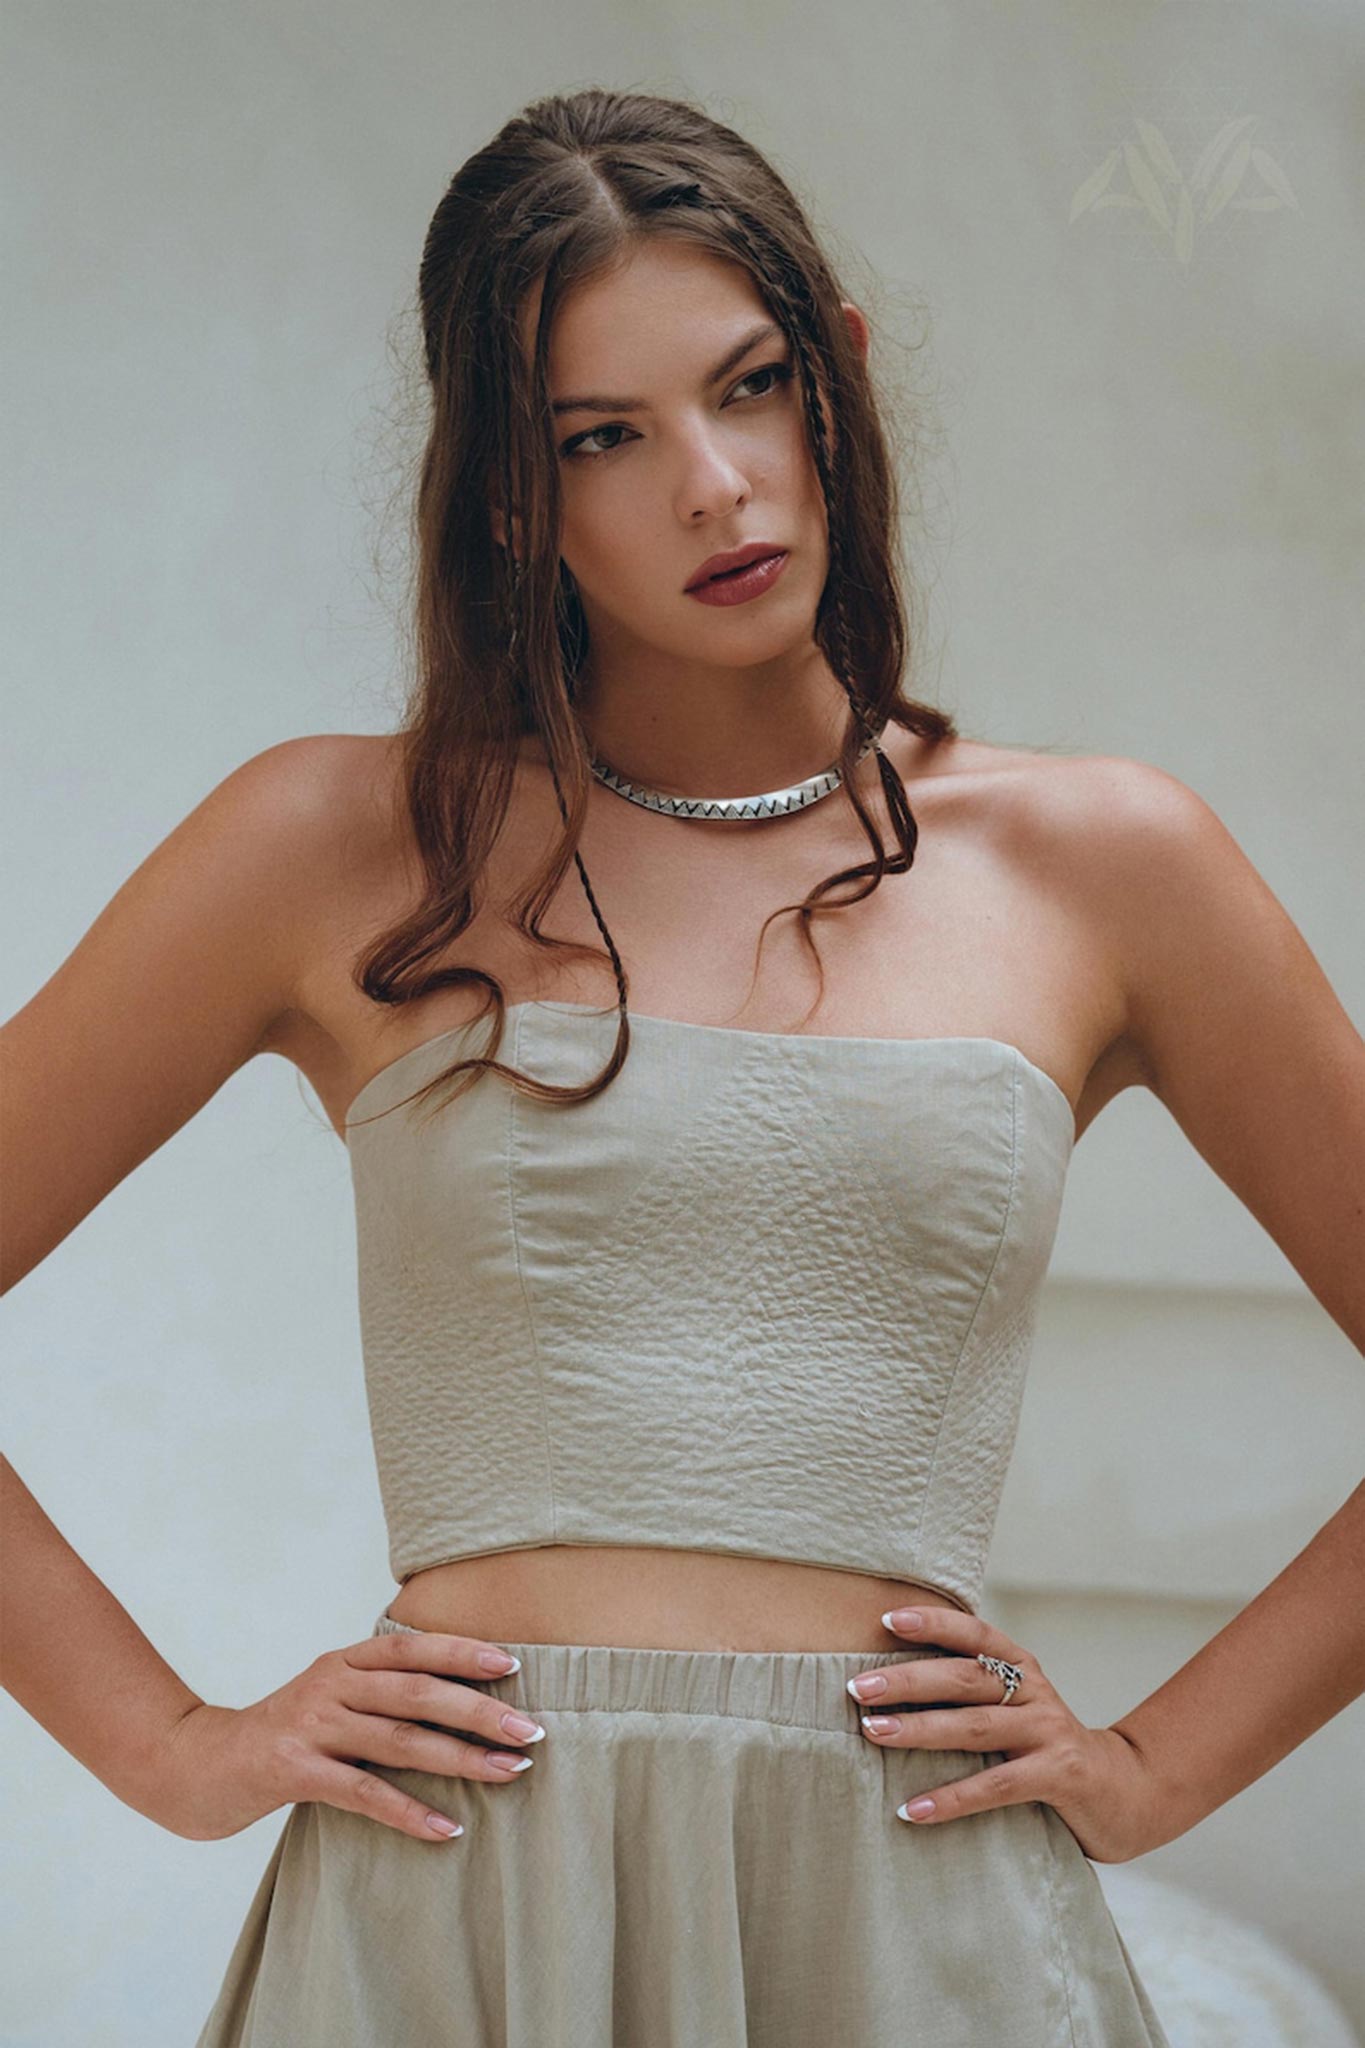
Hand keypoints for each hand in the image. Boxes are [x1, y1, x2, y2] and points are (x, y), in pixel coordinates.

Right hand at [153, 1628, 545, 1844]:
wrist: (199, 1765)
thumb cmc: (282, 1735)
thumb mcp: (328, 1697)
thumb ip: (378, 1691)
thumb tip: (458, 1701)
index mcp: (343, 1660)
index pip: (413, 1648)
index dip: (465, 1652)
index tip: (515, 1664)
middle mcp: (330, 1684)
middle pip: (418, 1693)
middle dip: (480, 1711)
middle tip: (531, 1731)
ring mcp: (312, 1726)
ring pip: (400, 1741)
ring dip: (461, 1759)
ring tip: (509, 1773)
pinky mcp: (294, 1771)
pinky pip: (364, 1792)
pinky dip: (410, 1812)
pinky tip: (447, 1829)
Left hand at [848, 1606, 1166, 1863]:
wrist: (1126, 1793)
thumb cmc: (1049, 1749)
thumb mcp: (1017, 1710)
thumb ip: (973, 1694)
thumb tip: (890, 1687)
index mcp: (1022, 1667)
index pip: (975, 1632)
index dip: (933, 1623)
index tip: (886, 1619)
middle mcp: (1036, 1691)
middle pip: (965, 1677)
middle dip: (907, 1680)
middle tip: (857, 1688)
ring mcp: (1049, 1732)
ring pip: (975, 1726)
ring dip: (920, 1729)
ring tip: (872, 1732)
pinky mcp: (1059, 1776)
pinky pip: (996, 1786)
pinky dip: (951, 1797)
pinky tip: (912, 1809)